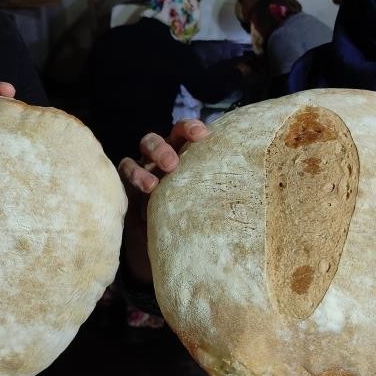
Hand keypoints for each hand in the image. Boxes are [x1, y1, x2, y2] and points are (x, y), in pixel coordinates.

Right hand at [118, 120, 210, 281]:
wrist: (169, 247)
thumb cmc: (193, 218)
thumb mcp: (207, 203)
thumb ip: (217, 192)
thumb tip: (253, 193)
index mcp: (180, 156)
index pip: (182, 133)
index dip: (190, 128)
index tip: (203, 135)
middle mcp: (158, 162)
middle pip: (154, 141)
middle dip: (161, 149)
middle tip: (171, 165)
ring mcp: (139, 174)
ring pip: (133, 159)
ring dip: (141, 169)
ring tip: (152, 187)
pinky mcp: (125, 190)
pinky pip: (122, 177)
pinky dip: (130, 182)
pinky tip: (140, 198)